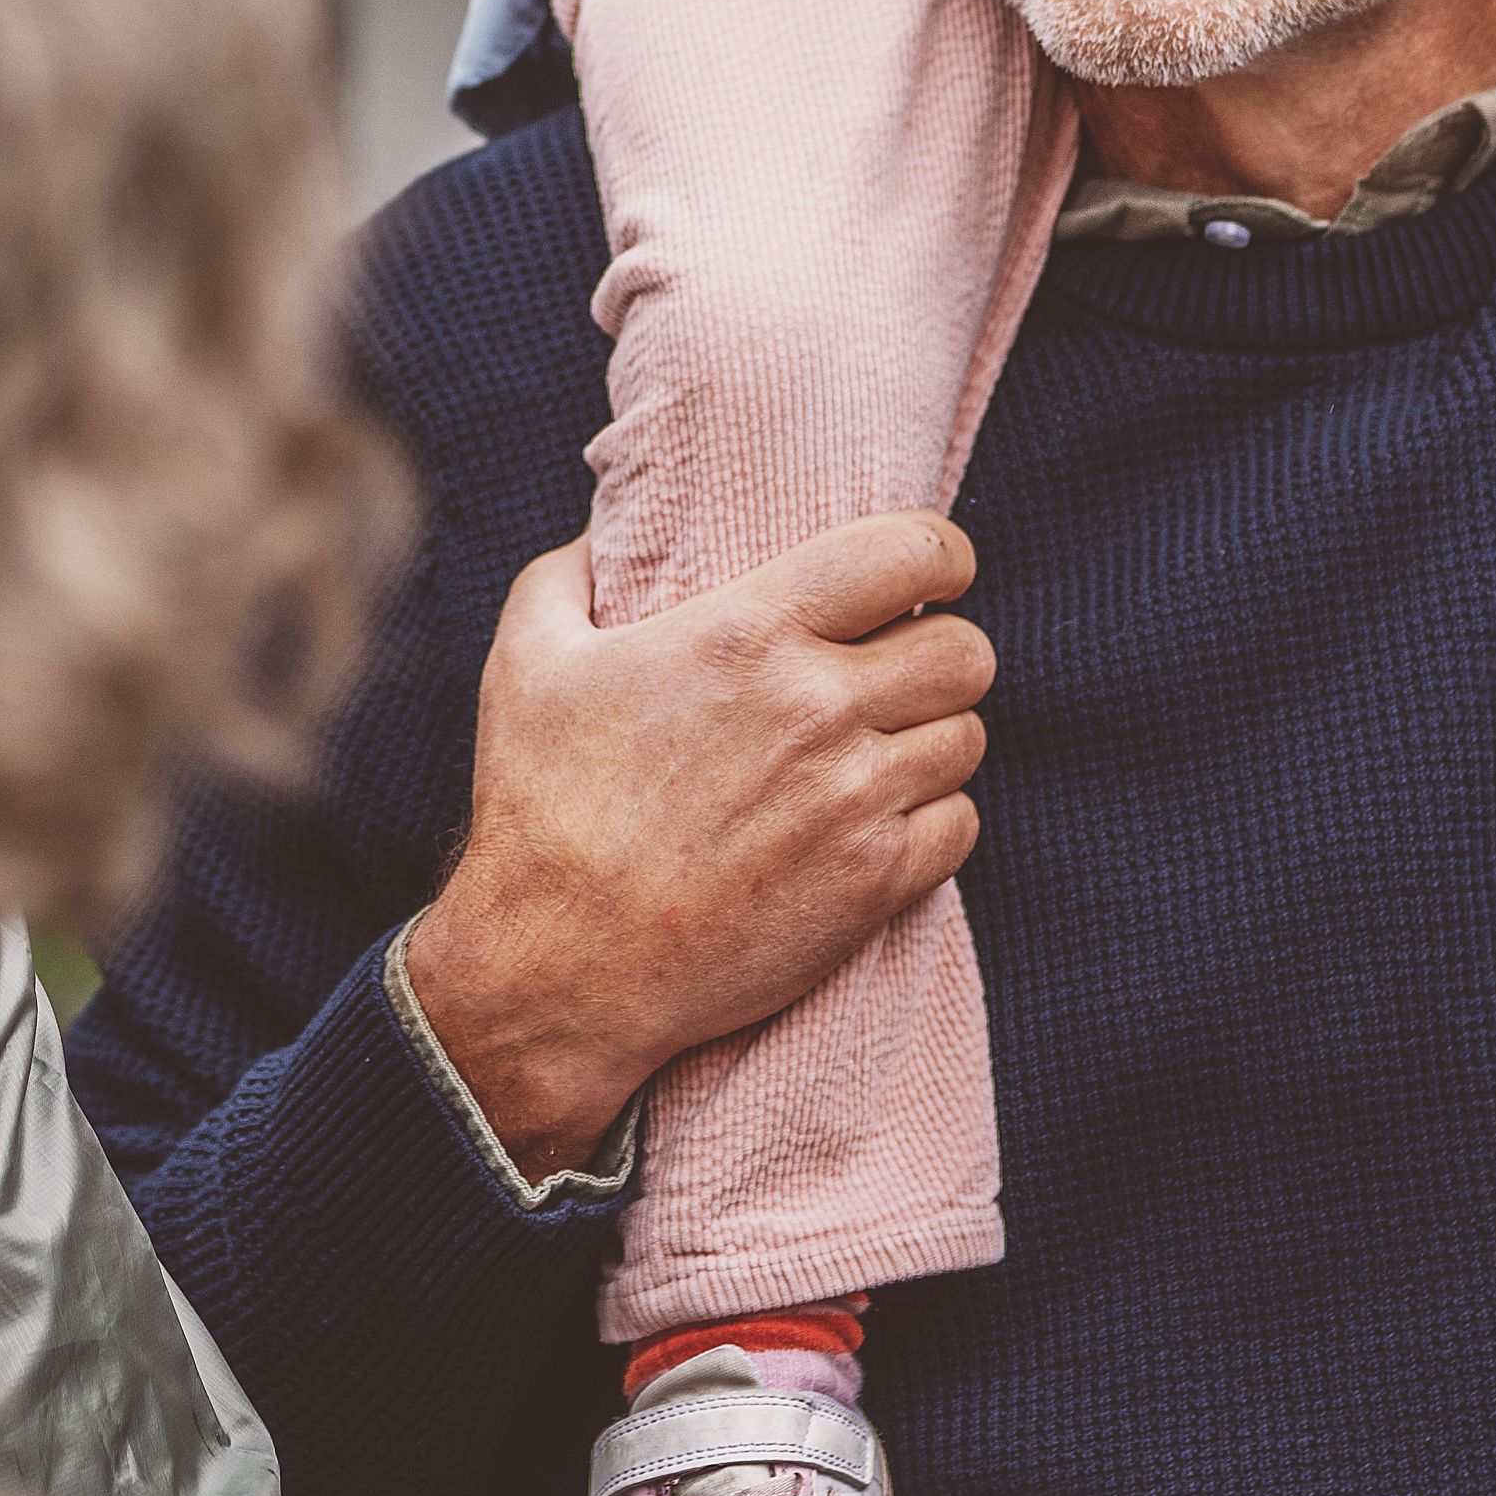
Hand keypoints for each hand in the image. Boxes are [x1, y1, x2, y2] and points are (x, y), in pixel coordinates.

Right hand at [394, 516, 993, 1178]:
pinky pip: (960, 824)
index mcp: (749, 632)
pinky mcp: (874, 883)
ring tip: (883, 750)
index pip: (913, 553)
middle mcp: (818, 706)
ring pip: (967, 737)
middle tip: (901, 671)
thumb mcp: (528, 658)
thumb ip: (570, 573)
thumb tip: (599, 532)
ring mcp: (854, 799)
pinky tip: (879, 820)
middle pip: (967, 650)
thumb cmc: (539, 804)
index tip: (930, 573)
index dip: (940, 554)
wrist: (558, 963)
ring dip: (934, 737)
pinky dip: (934, 818)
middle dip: (942, 651)